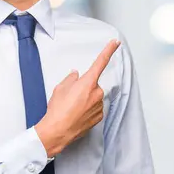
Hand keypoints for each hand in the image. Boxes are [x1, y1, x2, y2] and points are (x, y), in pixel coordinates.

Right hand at [35, 39, 120, 156]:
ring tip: (72, 108)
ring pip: (94, 97)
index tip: (115, 43)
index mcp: (88, 82)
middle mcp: (97, 93)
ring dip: (86, 99)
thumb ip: (71, 78)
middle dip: (84, 88)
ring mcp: (99, 106)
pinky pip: (95, 108)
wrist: (57, 131)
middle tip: (71, 97)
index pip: (100, 62)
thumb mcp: (60, 88)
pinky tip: (77, 114)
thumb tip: (76, 75)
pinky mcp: (99, 117)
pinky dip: (88, 109)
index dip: (109, 51)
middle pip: (93, 84)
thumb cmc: (57, 110)